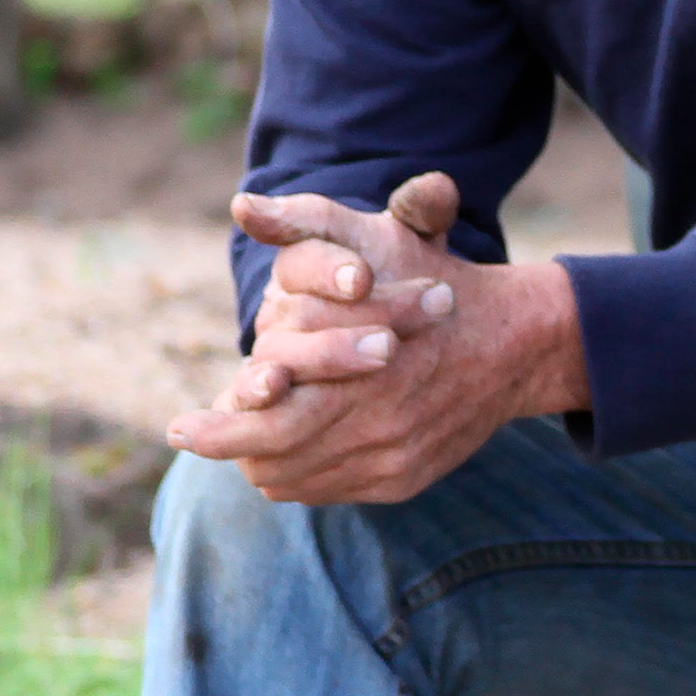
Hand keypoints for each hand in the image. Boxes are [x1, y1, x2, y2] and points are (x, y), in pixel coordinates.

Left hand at [169, 172, 590, 505]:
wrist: (515, 342)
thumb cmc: (433, 283)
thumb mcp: (378, 241)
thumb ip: (308, 222)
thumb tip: (244, 205)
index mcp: (365, 370)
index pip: (271, 420)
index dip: (219, 428)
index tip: (180, 423)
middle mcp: (378, 424)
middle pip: (276, 457)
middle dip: (226, 448)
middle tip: (189, 432)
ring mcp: (393, 458)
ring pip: (298, 478)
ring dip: (262, 460)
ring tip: (240, 439)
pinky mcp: (403, 480)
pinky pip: (330, 490)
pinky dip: (301, 473)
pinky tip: (285, 452)